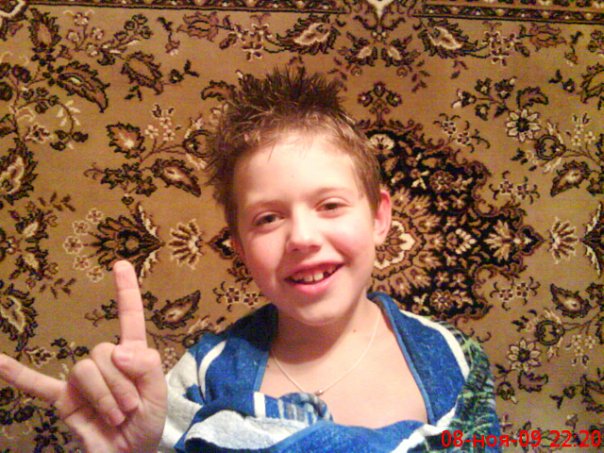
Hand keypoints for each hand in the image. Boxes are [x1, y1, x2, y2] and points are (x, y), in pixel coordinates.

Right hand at [0, 261, 166, 452]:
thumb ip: (147, 367)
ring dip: (104, 396)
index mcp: (132, 356)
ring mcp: (82, 380)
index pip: (130, 318)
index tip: (120, 264)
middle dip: (121, 383)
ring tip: (115, 417)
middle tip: (131, 408)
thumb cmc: (146, 424)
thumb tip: (118, 351)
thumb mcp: (158, 393)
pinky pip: (39, 384)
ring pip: (85, 369)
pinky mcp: (64, 400)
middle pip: (105, 352)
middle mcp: (106, 362)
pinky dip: (18, 374)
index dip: (126, 292)